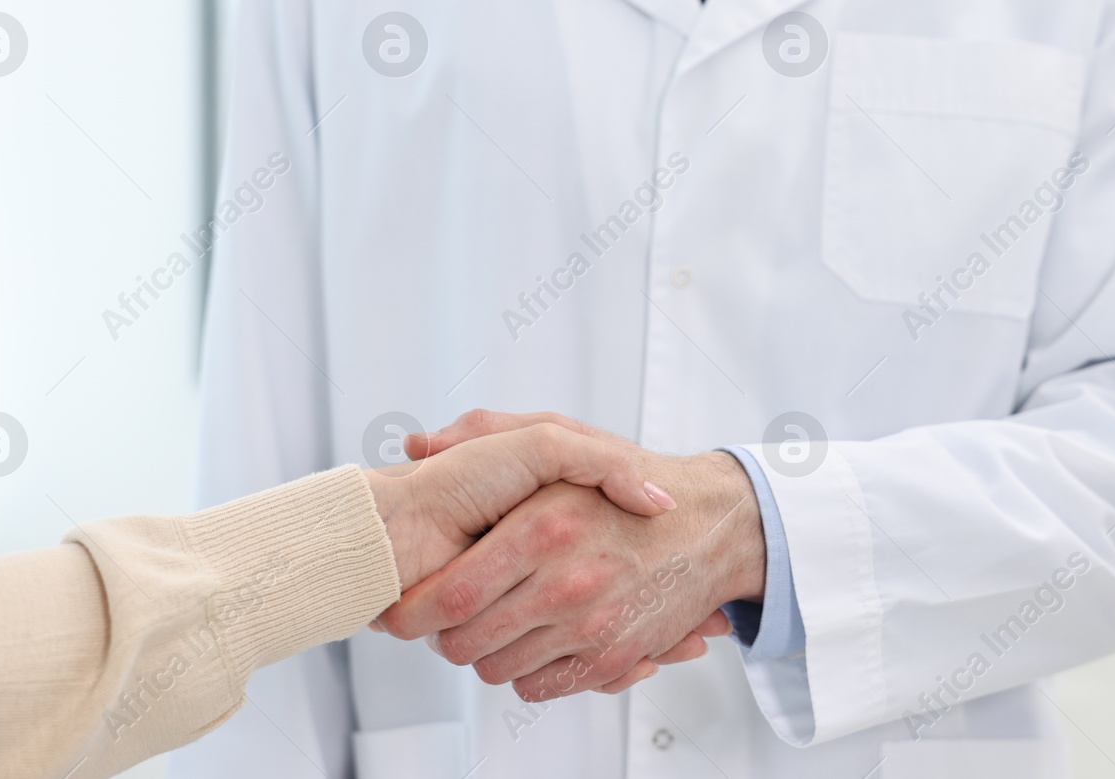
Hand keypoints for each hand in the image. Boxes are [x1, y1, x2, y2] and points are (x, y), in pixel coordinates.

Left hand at [378, 411, 764, 700]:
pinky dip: (525, 671)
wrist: (713, 521)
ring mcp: (591, 626)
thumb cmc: (630, 474)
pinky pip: (540, 685)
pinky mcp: (611, 659)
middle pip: (464, 642)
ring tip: (489, 619)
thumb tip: (418, 445)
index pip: (450, 597)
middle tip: (442, 614)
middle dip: (440, 635)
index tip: (400, 607)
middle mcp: (567, 582)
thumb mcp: (556, 436)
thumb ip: (483, 429)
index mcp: (543, 527)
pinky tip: (529, 638)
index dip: (414, 610)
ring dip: (483, 651)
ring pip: (497, 668)